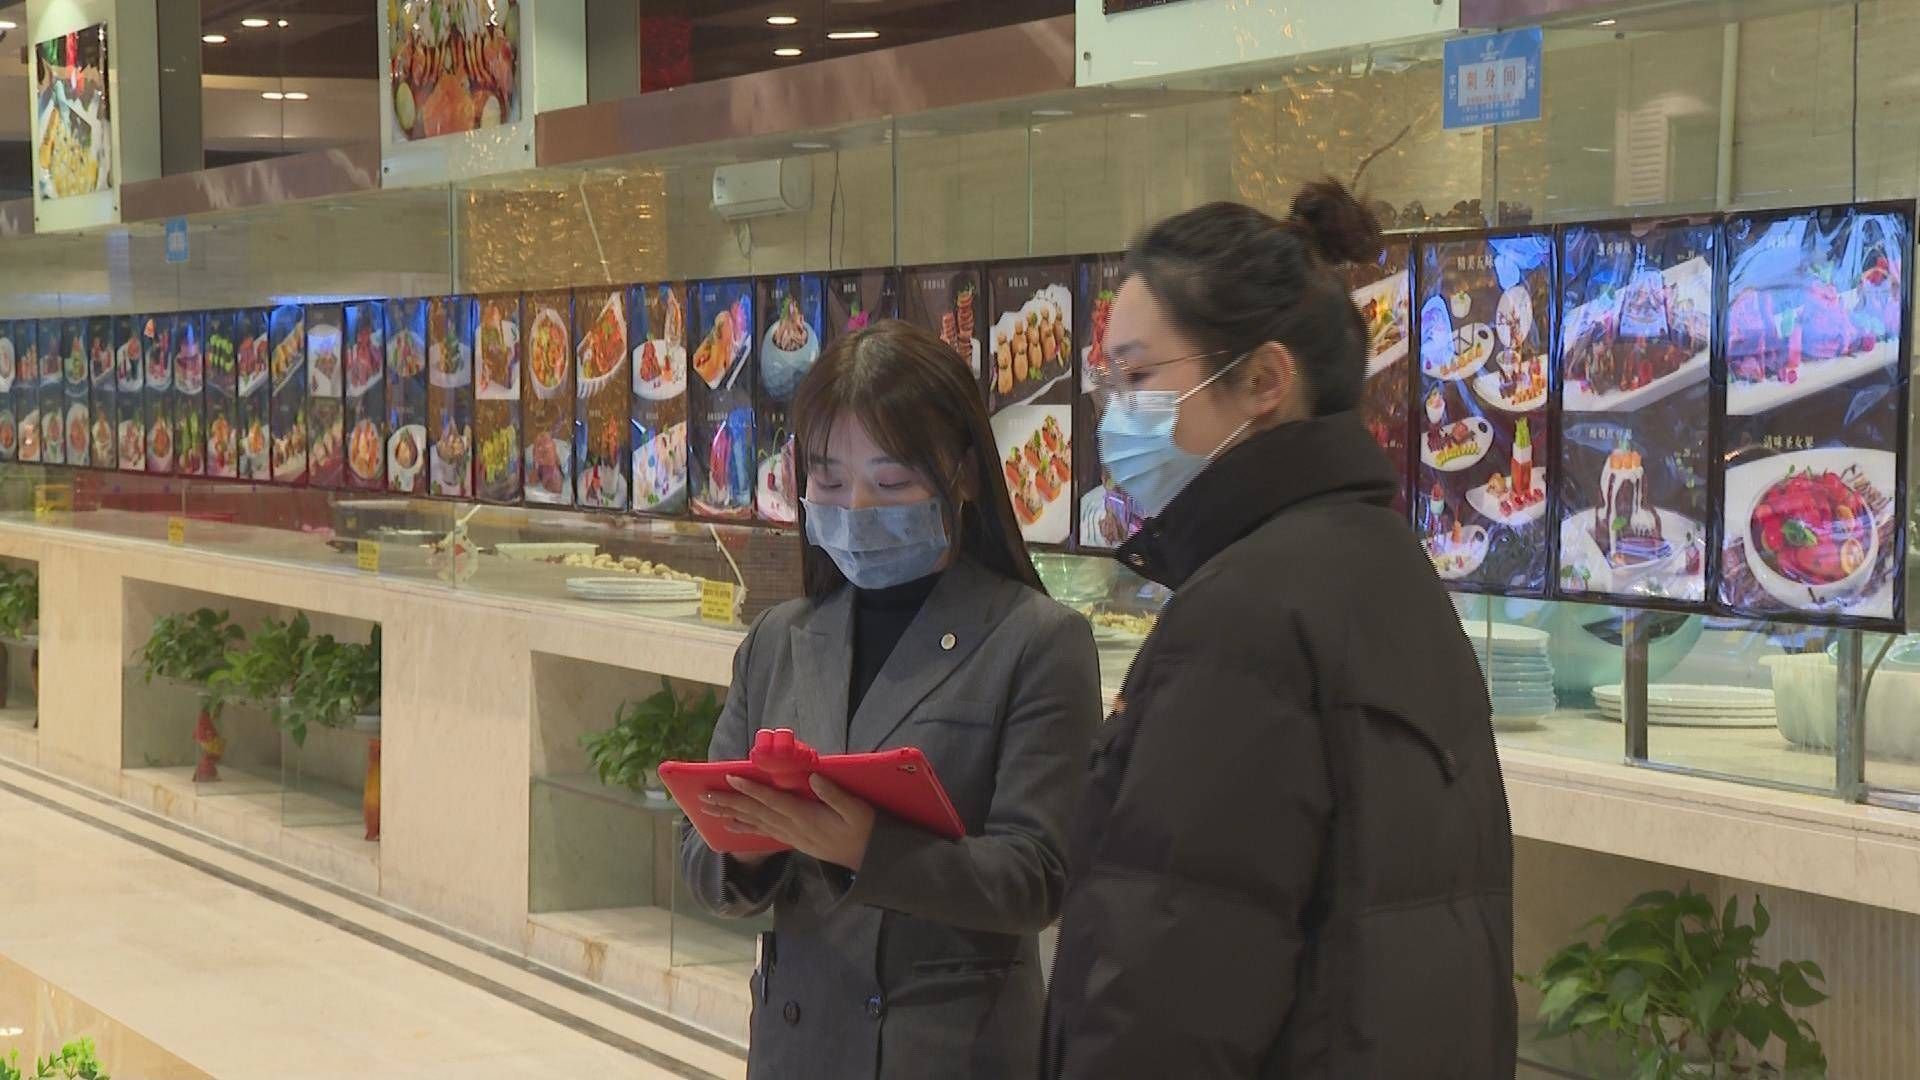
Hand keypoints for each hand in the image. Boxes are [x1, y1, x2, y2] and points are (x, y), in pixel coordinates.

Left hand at [703, 775, 875, 871]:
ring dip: (730, 815)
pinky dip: (744, 828)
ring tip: (708, 809)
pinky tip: (730, 825)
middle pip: (756, 813)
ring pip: (755, 823)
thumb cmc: (865, 828)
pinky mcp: (792, 840)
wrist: (869, 858)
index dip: (751, 789)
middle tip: (704, 795)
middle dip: (729, 802)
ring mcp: (791, 836)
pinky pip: (762, 833)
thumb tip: (813, 778)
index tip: (730, 777)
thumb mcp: (857, 809)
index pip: (772, 801)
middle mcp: (793, 828)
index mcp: (806, 817)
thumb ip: (834, 794)